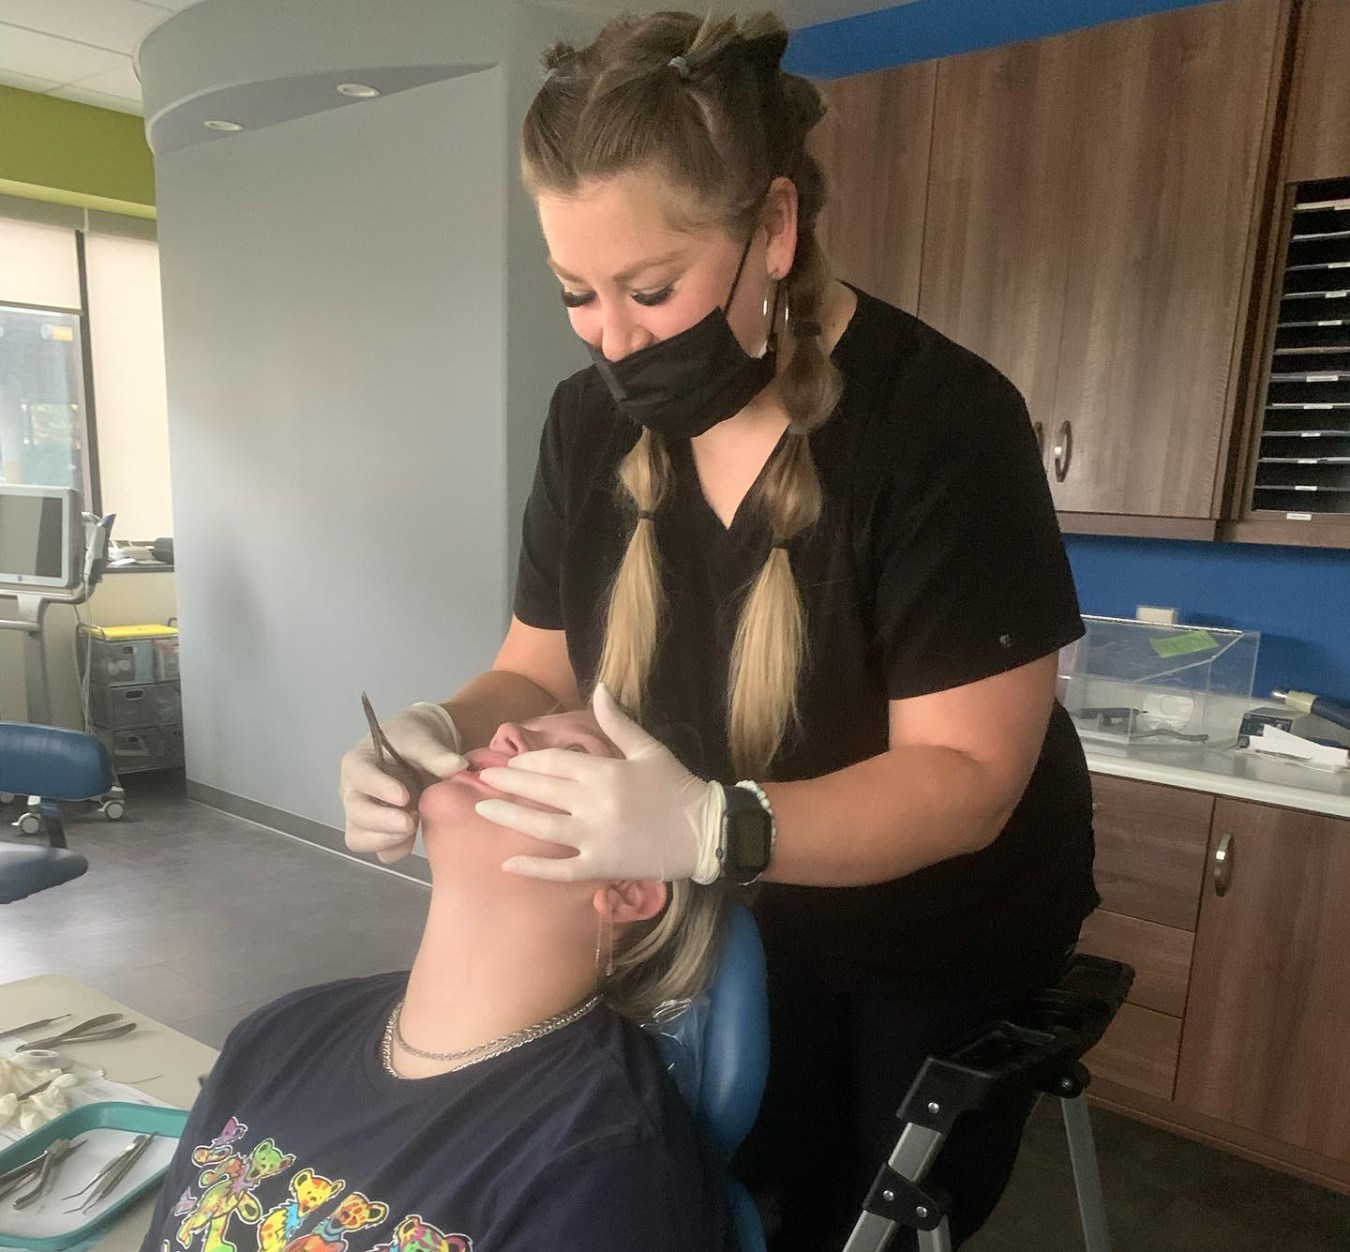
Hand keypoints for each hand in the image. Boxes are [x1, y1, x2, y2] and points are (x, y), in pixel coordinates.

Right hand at [340, 702, 466, 862]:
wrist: (420, 749)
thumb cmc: (413, 738)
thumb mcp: (422, 739)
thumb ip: (435, 753)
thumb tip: (457, 765)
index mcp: (358, 763)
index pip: (360, 778)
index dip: (380, 789)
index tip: (405, 797)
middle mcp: (353, 791)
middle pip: (355, 814)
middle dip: (382, 822)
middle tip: (411, 822)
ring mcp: (363, 815)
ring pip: (359, 838)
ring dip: (386, 839)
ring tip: (414, 827)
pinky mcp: (379, 832)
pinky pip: (380, 851)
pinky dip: (397, 848)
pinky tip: (415, 835)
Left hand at [474, 684, 724, 882]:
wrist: (706, 832)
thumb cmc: (677, 787)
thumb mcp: (649, 749)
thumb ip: (618, 722)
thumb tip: (599, 687)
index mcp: (605, 772)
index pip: (554, 762)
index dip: (528, 760)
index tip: (509, 759)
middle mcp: (594, 804)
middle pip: (540, 791)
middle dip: (508, 783)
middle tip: (484, 778)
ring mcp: (595, 838)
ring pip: (541, 827)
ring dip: (509, 816)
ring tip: (483, 809)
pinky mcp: (600, 866)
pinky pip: (560, 870)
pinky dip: (533, 868)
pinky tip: (508, 862)